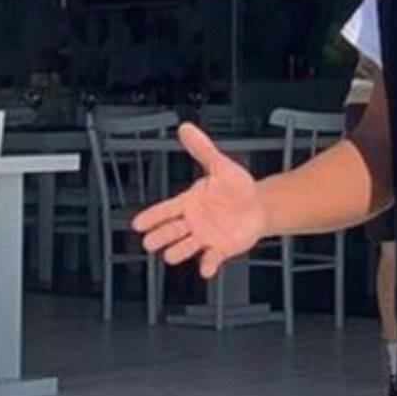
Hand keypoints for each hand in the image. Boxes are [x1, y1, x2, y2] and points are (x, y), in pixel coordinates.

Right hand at [131, 122, 267, 278]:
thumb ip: (202, 149)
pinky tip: (206, 267)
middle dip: (159, 237)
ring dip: (178, 251)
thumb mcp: (220, 165)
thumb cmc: (237, 188)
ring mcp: (204, 237)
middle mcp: (192, 222)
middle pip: (168, 232)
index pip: (164, 210)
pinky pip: (210, 260)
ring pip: (184, 248)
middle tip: (151, 241)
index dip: (151, 216)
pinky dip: (207, 264)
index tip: (137, 223)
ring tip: (171, 254)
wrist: (259, 205)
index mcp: (188, 202)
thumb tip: (186, 129)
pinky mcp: (219, 249)